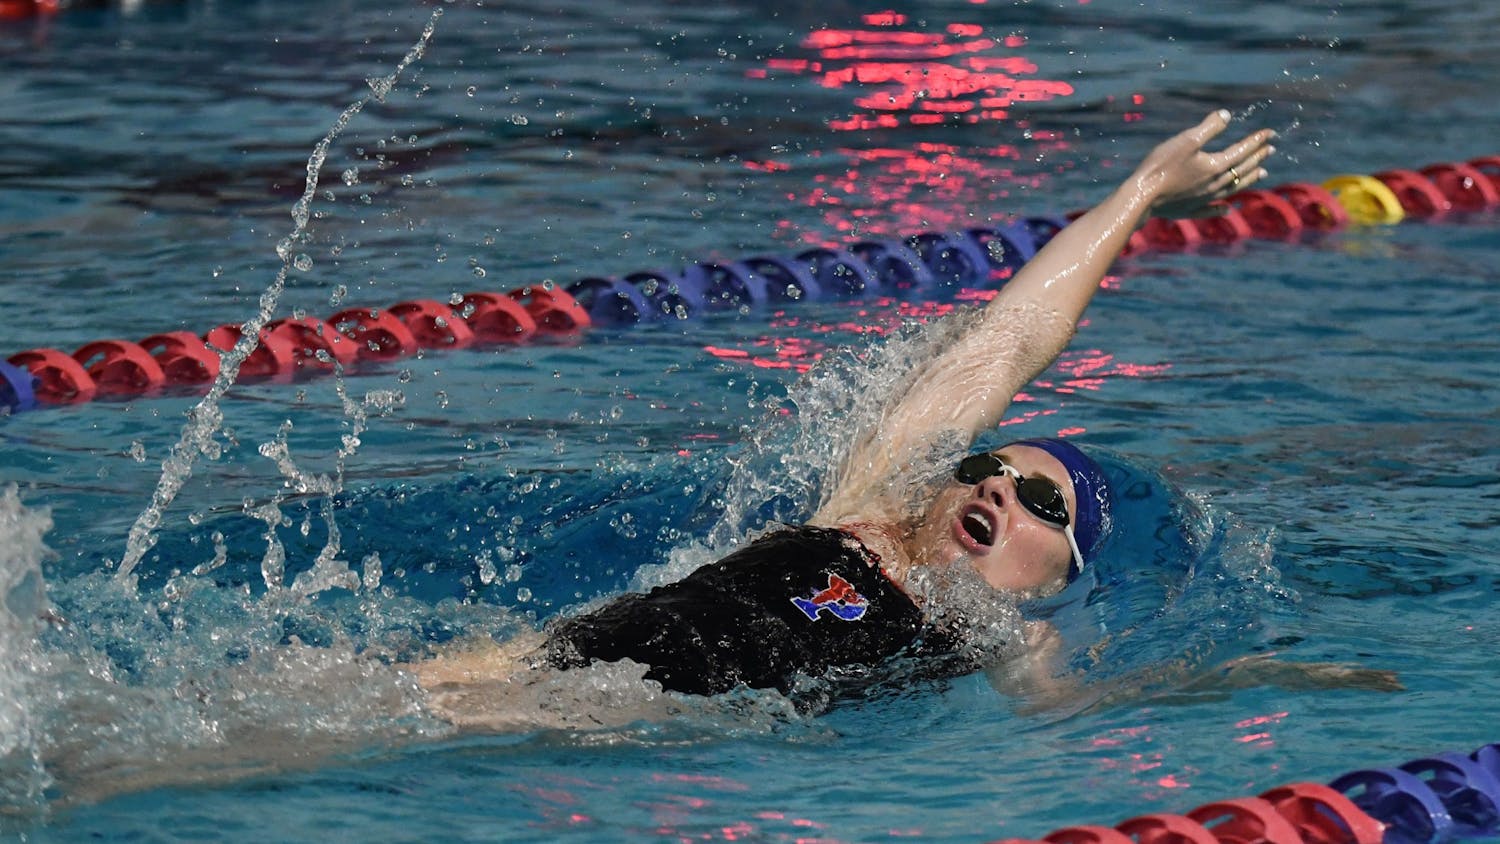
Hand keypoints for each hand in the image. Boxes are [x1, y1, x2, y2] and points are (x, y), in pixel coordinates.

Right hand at [1133, 110, 1276, 218]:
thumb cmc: (1163, 165)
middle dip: (1257, 157)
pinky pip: (1212, 210)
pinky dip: (1222, 209)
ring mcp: (1204, 199)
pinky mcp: (1190, 210)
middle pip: (1241, 169)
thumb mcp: (1187, 140)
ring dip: (1249, 179)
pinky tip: (1228, 209)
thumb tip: (1227, 115)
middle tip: (1270, 150)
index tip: (1270, 133)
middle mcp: (1215, 184)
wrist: (1142, 197)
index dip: (1257, 140)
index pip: (1242, 150)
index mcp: (1216, 165)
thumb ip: (1209, 128)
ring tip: (1262, 174)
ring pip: (1233, 188)